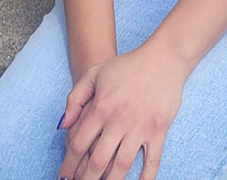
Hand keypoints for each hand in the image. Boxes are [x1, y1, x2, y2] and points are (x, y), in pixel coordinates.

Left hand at [57, 42, 187, 179]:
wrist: (163, 58)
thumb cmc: (128, 65)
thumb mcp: (95, 73)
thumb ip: (75, 98)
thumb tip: (64, 125)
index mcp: (101, 107)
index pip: (78, 144)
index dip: (69, 164)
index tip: (64, 177)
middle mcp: (118, 120)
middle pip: (96, 161)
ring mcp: (140, 127)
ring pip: (121, 166)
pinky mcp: (158, 130)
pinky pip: (152, 161)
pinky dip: (145, 178)